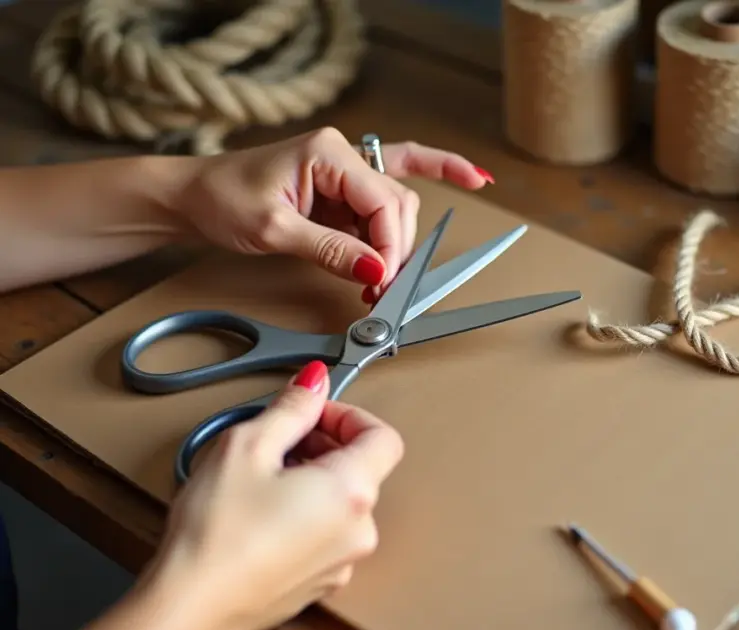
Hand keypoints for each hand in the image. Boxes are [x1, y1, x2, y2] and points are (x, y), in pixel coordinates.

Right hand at [147, 360, 403, 629]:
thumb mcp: (247, 447)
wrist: (191, 612)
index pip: (383, 436)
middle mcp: (359, 530)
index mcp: (352, 491)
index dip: (348, 416)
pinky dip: (303, 516)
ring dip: (311, 481)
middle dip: (324, 446)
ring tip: (261, 481)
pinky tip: (259, 517)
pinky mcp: (319, 583)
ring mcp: (341, 562)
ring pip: (340, 503)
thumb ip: (291, 409)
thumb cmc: (215, 537)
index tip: (313, 412)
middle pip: (361, 469)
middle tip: (278, 443)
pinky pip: (324, 534)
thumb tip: (314, 384)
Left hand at [177, 128, 493, 301]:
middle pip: (397, 203)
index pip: (382, 201)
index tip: (386, 282)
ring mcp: (346, 170)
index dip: (391, 246)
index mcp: (329, 152)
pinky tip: (469, 178)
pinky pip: (391, 192)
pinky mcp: (343, 188)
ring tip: (384, 281)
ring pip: (396, 207)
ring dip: (397, 243)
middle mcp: (344, 154)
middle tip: (385, 291)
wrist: (191, 198)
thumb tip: (377, 268)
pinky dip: (426, 189)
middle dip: (396, 249)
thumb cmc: (222, 200)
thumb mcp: (275, 230)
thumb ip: (330, 250)